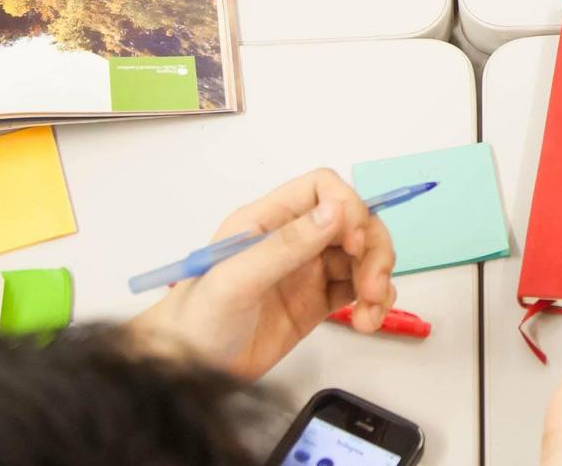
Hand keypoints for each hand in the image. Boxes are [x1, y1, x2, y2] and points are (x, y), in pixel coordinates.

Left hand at [128, 169, 397, 380]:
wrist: (183, 372)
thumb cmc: (195, 322)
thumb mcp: (236, 280)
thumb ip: (286, 245)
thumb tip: (335, 211)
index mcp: (267, 220)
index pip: (322, 189)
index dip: (348, 207)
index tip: (355, 242)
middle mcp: (291, 239)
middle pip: (353, 222)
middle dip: (373, 249)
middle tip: (372, 285)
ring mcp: (307, 270)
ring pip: (362, 256)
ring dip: (378, 278)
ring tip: (370, 312)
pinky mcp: (317, 302)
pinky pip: (359, 289)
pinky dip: (374, 301)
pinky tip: (368, 320)